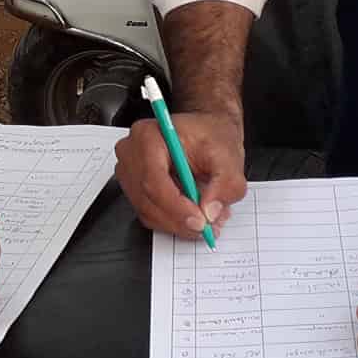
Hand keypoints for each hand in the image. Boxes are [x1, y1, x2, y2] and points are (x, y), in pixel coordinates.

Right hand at [116, 110, 246, 239]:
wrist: (206, 130)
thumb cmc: (211, 135)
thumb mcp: (228, 157)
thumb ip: (225, 184)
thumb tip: (210, 211)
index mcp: (149, 136)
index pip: (153, 180)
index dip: (176, 207)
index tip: (200, 222)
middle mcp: (131, 152)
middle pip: (147, 199)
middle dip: (179, 219)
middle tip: (207, 227)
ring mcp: (128, 170)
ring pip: (147, 211)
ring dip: (177, 223)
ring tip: (206, 219)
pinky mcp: (133, 186)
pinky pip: (148, 213)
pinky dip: (172, 220)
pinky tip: (192, 214)